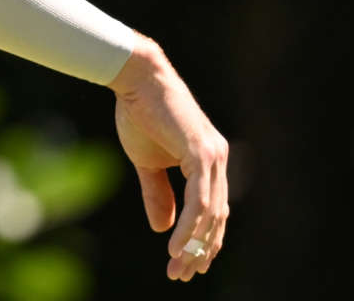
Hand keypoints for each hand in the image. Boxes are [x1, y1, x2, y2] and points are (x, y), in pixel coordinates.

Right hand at [110, 37, 230, 281]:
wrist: (135, 78)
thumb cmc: (140, 112)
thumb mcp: (147, 161)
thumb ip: (158, 193)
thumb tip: (163, 228)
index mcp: (209, 160)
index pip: (214, 210)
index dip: (203, 239)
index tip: (189, 265)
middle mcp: (218, 158)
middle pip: (216, 217)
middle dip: (199, 250)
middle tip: (181, 275)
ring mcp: (212, 154)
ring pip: (210, 213)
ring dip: (193, 245)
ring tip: (176, 267)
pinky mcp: (201, 152)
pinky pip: (200, 200)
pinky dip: (190, 226)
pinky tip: (175, 245)